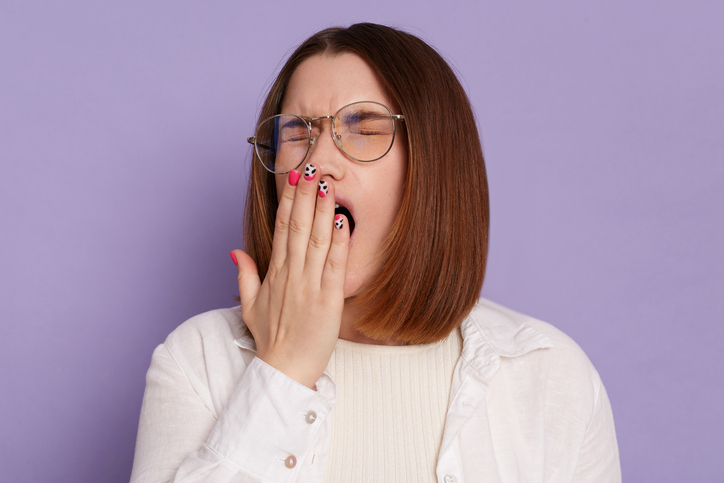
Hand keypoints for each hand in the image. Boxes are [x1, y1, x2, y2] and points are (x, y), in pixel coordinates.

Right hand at [231, 168, 349, 388]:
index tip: (294, 177)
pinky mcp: (329, 300)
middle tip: (311, 168)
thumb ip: (245, 275)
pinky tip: (343, 221)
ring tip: (327, 185)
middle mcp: (291, 275)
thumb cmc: (271, 338)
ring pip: (317, 240)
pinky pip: (335, 265)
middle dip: (305, 196)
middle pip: (299, 227)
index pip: (282, 228)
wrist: (285, 370)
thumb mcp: (249, 305)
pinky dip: (339, 242)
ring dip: (322, 211)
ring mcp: (309, 286)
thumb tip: (236, 251)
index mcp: (274, 273)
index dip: (288, 201)